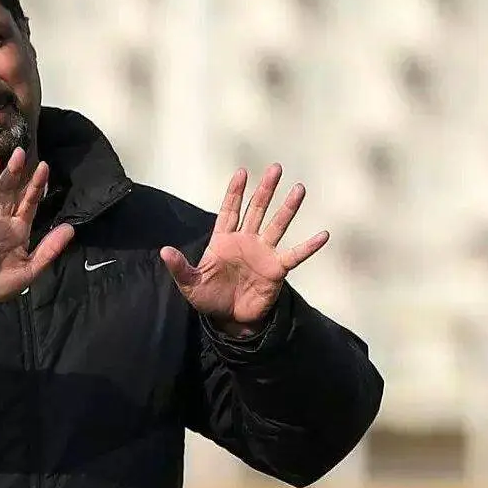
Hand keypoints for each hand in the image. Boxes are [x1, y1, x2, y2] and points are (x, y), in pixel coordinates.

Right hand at [0, 148, 73, 317]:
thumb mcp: (31, 270)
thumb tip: (70, 228)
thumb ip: (49, 249)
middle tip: (19, 152)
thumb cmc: (2, 284)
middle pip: (7, 193)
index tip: (44, 166)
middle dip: (14, 174)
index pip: (28, 202)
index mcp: (18, 230)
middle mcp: (0, 223)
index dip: (36, 185)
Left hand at [160, 164, 328, 336]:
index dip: (235, 192)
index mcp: (223, 241)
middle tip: (276, 168)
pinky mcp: (276, 270)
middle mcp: (245, 242)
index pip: (230, 210)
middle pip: (257, 210)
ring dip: (288, 208)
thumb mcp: (190, 283)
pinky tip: (323, 235)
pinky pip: (295, 256)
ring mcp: (263, 254)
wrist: (229, 319)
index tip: (242, 171)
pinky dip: (309, 246)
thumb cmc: (208, 298)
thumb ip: (180, 267)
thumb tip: (164, 251)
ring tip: (300, 189)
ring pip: (277, 225)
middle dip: (266, 190)